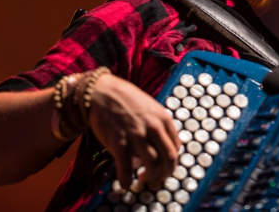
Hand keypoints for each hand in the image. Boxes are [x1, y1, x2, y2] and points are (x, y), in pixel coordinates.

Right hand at [89, 74, 180, 188]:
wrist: (102, 92)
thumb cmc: (126, 99)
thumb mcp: (150, 107)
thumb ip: (159, 124)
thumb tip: (163, 144)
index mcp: (163, 118)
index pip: (176, 146)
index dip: (171, 160)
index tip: (165, 165)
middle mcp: (154, 128)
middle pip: (169, 158)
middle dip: (166, 173)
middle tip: (159, 179)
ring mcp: (137, 136)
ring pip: (152, 165)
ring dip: (149, 177)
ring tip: (143, 179)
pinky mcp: (119, 143)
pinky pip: (126, 168)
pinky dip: (126, 180)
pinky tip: (125, 184)